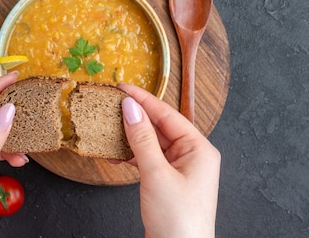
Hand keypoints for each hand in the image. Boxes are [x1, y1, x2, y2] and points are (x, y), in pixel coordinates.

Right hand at [117, 83, 220, 237]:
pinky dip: (132, 157)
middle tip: (112, 105)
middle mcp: (193, 156)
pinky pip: (149, 161)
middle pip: (160, 127)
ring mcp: (181, 170)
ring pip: (152, 144)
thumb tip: (131, 109)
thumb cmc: (179, 221)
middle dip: (136, 118)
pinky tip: (114, 154)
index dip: (144, 100)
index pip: (168, 115)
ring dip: (131, 138)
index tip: (123, 88)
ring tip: (108, 127)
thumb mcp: (156, 174)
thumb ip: (142, 139)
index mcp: (199, 148)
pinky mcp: (168, 183)